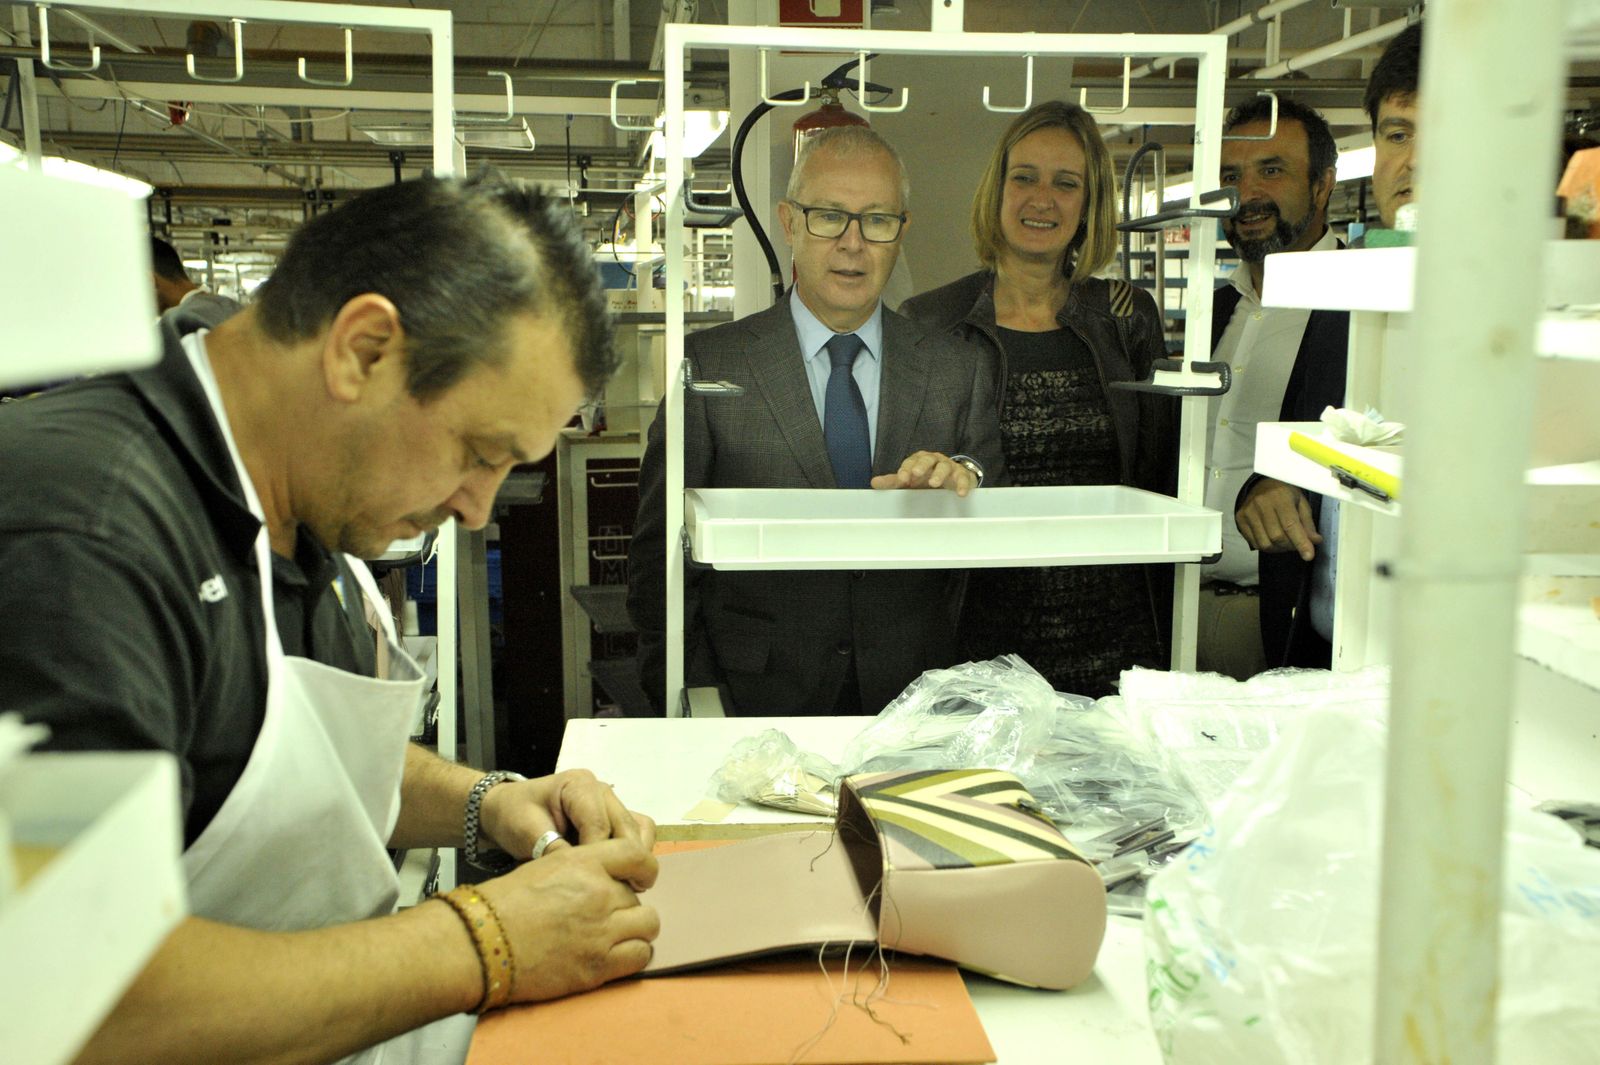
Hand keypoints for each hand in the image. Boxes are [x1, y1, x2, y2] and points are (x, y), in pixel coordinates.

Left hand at [480, 769, 656, 871]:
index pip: (599, 824)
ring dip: (636, 858)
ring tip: (622, 885)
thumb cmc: (514, 817)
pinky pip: (639, 832)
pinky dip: (636, 854)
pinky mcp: (616, 815)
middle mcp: (602, 790)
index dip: (598, 856)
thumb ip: (555, 851)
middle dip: (623, 861)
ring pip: (641, 829)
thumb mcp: (527, 833)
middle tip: (614, 893)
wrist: (508, 809)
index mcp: (579, 785)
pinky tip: (622, 875)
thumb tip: (581, 878)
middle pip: (627, 827)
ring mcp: (612, 802)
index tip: (591, 886)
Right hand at [480, 837, 659, 1002]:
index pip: (637, 856)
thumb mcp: (544, 867)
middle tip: (605, 915)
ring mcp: (600, 932)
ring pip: (647, 925)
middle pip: (638, 896)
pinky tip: (616, 954)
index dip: (645, 869)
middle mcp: (598, 894)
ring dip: (635, 929)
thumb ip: (583, 870)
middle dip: (624, 905)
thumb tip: (607, 881)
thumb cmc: (503, 905)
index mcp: (584, 863)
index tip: (642, 879)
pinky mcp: (597, 967)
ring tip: (615, 935)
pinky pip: (640, 956)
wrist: (480, 943)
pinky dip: (634, 955)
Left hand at [870, 450, 977, 496]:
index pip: (911, 462)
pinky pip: (962, 478)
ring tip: (934, 483)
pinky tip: (960, 493)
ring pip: (944, 466)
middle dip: (921, 465)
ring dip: (939, 474)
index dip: (906, 469)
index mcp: (918, 460)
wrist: (952, 478)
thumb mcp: (910, 479)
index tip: (902, 478)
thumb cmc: (926, 477)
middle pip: (927, 459)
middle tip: (916, 474)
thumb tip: (874, 483)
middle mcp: (933, 460)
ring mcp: (948, 466)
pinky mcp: (961, 474)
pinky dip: (962, 485)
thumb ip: (893, 481)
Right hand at [1236, 478, 1321, 560]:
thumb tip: (1314, 541)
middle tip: (1297, 543)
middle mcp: (1261, 503)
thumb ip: (1308, 523)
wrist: (1262, 484)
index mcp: (1280, 496)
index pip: (1290, 525)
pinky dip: (1267, 546)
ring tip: (1285, 542)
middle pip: (1277, 537)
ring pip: (1265, 543)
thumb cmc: (1284, 493)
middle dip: (1290, 546)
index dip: (1300, 542)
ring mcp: (1248, 512)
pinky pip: (1255, 543)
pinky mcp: (1240, 519)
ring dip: (1279, 548)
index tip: (1308, 555)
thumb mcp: (1301, 503)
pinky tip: (1273, 539)